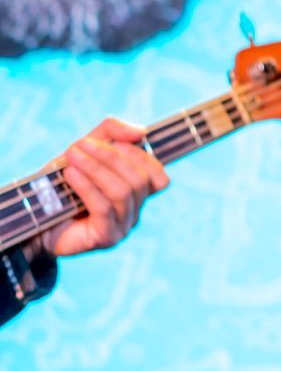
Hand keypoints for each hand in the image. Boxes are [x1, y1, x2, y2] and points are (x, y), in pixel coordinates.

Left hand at [45, 118, 168, 258]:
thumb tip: (141, 132)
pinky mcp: (106, 238)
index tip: (108, 139)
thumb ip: (112, 132)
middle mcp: (135, 210)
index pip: (156, 173)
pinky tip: (70, 174)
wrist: (34, 219)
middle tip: (81, 145)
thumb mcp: (86, 149)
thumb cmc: (62, 183)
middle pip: (140, 179)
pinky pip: (104, 208)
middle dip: (111, 157)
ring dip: (96, 168)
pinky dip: (87, 186)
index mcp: (136, 192)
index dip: (137, 154)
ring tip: (72, 156)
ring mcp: (123, 226)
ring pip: (123, 192)